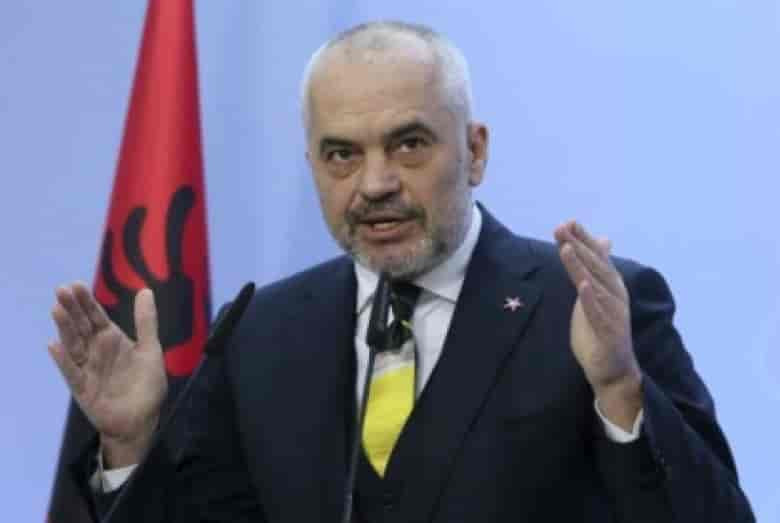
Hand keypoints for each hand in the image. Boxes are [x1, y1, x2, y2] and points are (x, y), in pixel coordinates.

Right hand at [49, 283, 167, 466]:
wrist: (142, 419)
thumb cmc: (146, 384)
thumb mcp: (150, 349)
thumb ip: (146, 322)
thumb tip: (145, 290)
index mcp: (112, 339)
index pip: (96, 316)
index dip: (86, 301)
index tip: (75, 284)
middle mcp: (96, 350)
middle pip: (82, 326)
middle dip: (72, 308)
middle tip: (61, 290)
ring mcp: (87, 368)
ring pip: (73, 344)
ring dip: (65, 328)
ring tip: (57, 310)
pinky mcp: (83, 388)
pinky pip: (71, 372)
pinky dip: (63, 360)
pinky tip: (54, 346)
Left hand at [554, 221, 641, 430]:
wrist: (612, 369)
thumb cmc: (601, 329)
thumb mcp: (595, 294)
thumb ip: (595, 268)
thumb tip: (603, 240)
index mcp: (611, 286)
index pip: (597, 258)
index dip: (583, 240)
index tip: (568, 222)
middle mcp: (615, 296)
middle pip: (595, 266)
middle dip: (579, 246)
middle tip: (562, 227)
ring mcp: (613, 314)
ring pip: (595, 285)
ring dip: (581, 266)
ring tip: (568, 247)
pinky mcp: (608, 334)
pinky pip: (598, 314)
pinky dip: (591, 299)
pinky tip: (583, 286)